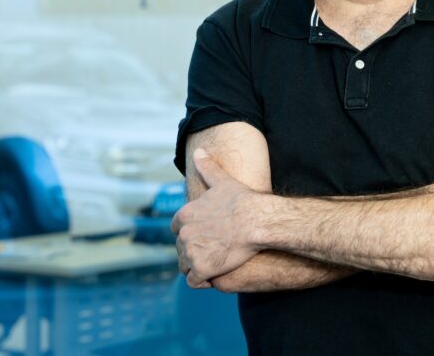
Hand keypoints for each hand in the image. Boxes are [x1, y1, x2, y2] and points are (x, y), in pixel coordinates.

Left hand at [171, 148, 262, 287]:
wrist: (256, 221)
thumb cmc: (242, 201)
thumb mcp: (222, 181)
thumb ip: (207, 167)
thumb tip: (199, 151)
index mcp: (185, 215)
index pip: (177, 229)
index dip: (189, 233)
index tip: (204, 235)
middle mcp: (184, 234)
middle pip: (181, 249)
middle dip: (193, 251)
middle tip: (212, 251)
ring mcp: (191, 253)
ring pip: (185, 266)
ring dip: (196, 267)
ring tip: (213, 264)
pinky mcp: (202, 269)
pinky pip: (194, 281)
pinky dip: (202, 280)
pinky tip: (214, 276)